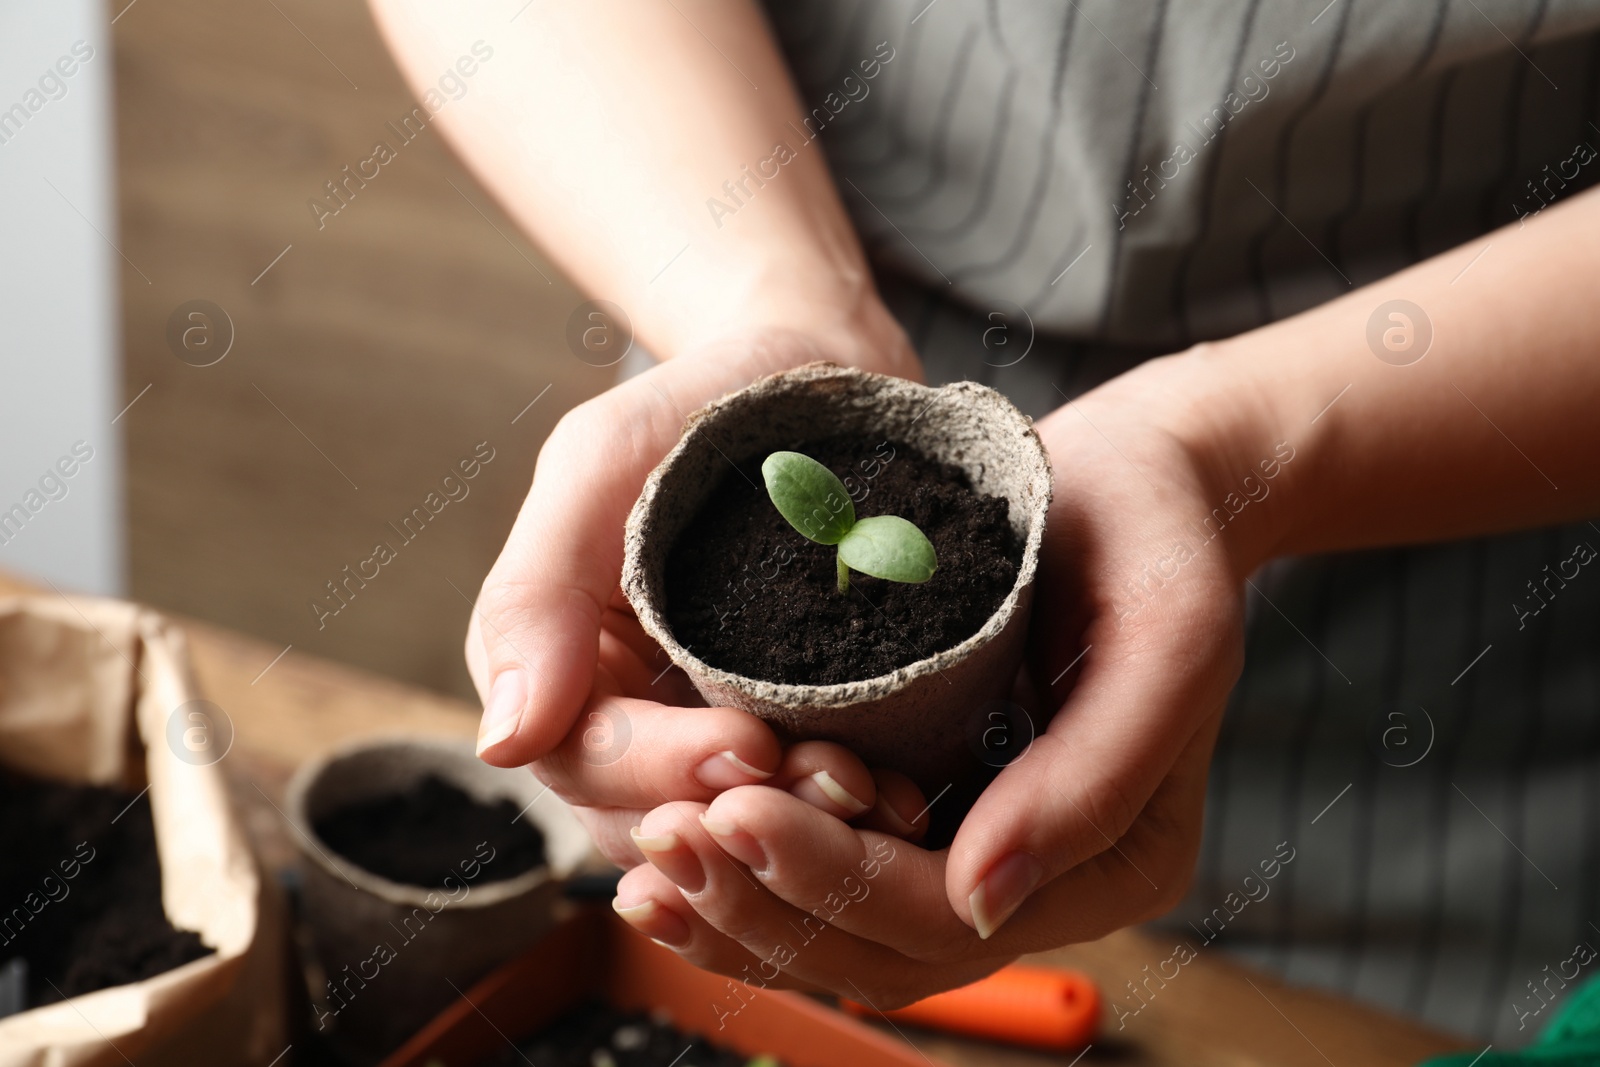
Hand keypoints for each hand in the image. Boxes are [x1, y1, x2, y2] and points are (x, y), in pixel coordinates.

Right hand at [466, 304, 923, 866]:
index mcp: (564, 667)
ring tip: (881, 792)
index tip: (749, 746)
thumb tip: (503, 742)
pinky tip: (911, 799)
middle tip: (841, 782)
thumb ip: (539, 591)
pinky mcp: (802, 736)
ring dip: (803, 831)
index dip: (660, 771)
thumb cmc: (701, 403)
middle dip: (743, 814)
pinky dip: (853, 819)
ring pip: (734, 835)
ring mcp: (717, 734)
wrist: (823, 376)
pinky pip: (810, 812)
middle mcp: (633, 718)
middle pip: (660, 820)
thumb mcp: (602, 461)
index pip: (586, 759)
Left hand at [612, 347, 1269, 1004]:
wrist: (1140, 485)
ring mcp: (981, 848)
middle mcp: (1042, 875)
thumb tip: (983, 897)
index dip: (836, 882)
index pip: (951, 918)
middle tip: (662, 837)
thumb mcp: (1167, 633)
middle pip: (883, 949)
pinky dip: (754, 879)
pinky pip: (835, 881)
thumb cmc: (1161, 539)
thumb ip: (1097, 773)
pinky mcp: (929, 806)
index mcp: (1116, 861)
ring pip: (846, 935)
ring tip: (647, 862)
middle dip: (763, 903)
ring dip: (741, 908)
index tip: (735, 808)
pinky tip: (675, 853)